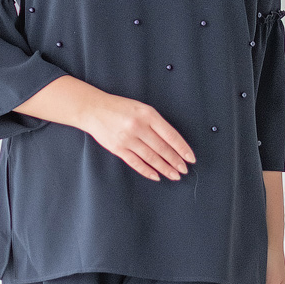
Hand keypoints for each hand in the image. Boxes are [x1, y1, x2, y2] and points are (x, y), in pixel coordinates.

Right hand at [79, 90, 194, 180]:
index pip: (170, 135)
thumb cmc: (120, 108)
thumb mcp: (141, 108)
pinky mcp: (118, 148)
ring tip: (174, 175)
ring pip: (151, 158)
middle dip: (175, 161)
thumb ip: (156, 123)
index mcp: (148, 114)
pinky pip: (136, 163)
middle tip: (184, 170)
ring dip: (165, 168)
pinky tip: (156, 176)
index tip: (190, 158)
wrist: (94, 109)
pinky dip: (147, 171)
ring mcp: (128, 139)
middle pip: (162, 148)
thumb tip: (172, 142)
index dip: (182, 148)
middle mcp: (139, 127)